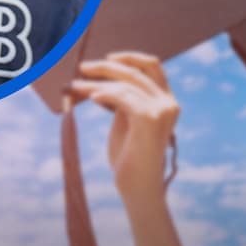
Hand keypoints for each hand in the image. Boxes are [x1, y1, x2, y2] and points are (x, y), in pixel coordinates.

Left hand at [71, 52, 177, 205]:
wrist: (138, 188)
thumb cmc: (129, 158)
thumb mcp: (126, 121)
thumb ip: (124, 99)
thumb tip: (102, 80)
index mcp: (167, 101)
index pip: (153, 66)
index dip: (130, 57)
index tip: (107, 58)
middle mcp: (169, 102)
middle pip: (137, 70)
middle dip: (107, 67)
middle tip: (83, 67)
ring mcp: (162, 110)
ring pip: (125, 84)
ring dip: (96, 83)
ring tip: (76, 87)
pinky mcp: (150, 118)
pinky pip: (122, 97)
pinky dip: (104, 93)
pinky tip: (92, 97)